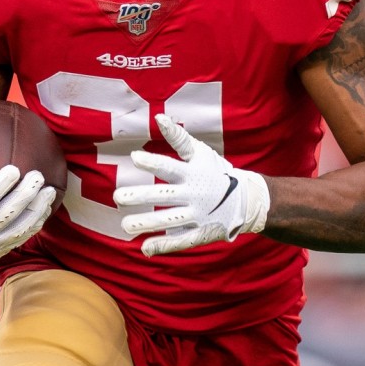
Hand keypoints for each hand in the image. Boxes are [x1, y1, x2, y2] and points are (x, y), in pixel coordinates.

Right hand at [0, 145, 55, 286]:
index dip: (1, 187)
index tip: (14, 169)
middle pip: (8, 215)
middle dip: (25, 195)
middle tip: (37, 175)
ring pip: (21, 228)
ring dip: (38, 209)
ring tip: (51, 190)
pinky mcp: (0, 252)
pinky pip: (23, 237)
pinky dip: (36, 222)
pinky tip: (46, 206)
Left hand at [114, 114, 269, 254]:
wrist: (246, 200)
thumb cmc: (216, 172)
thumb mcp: (200, 153)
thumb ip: (178, 138)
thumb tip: (158, 118)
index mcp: (193, 173)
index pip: (170, 166)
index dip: (152, 162)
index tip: (134, 157)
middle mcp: (194, 194)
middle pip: (164, 195)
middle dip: (141, 196)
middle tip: (118, 197)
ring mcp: (197, 215)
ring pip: (168, 220)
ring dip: (146, 223)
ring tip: (125, 225)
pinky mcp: (200, 232)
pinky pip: (181, 240)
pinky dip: (164, 245)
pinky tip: (145, 247)